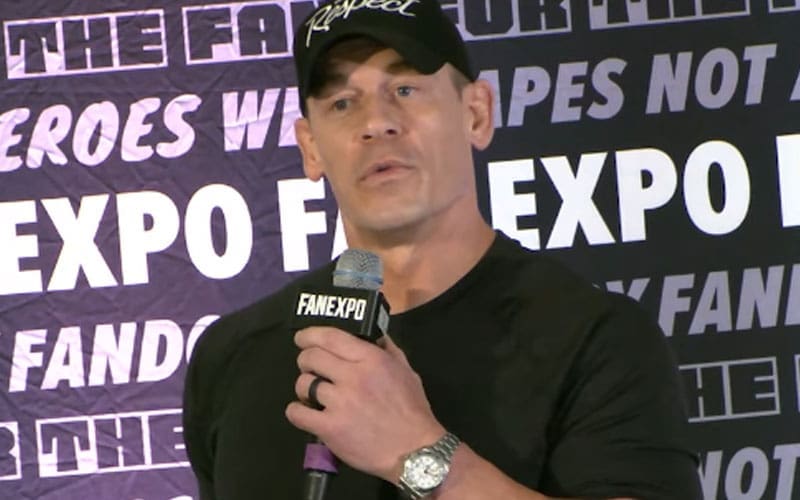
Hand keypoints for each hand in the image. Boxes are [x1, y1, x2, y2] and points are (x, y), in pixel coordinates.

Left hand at [285, 327, 445, 482]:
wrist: (414, 451)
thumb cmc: (412, 410)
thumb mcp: (407, 371)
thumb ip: (388, 350)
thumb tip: (373, 335)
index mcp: (371, 360)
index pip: (331, 337)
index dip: (310, 335)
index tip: (302, 339)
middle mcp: (353, 377)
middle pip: (311, 358)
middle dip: (306, 361)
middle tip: (311, 369)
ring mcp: (340, 403)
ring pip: (303, 384)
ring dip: (304, 387)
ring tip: (313, 395)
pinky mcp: (330, 428)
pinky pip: (297, 413)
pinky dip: (296, 411)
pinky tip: (305, 413)